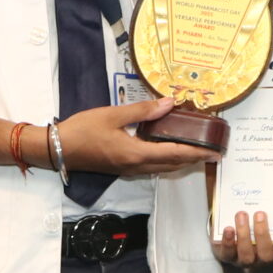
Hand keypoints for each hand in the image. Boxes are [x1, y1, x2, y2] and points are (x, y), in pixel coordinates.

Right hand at [57, 97, 222, 176]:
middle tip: (212, 152)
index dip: (197, 153)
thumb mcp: (113, 114)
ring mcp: (128, 169)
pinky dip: (166, 160)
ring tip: (196, 152)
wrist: (58, 149)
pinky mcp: (122, 168)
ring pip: (162, 168)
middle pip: (172, 165)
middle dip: (194, 159)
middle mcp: (135, 166)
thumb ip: (143, 110)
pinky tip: (168, 152)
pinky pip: (151, 166)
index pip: (175, 154)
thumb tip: (170, 103)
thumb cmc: (82, 131)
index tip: (214, 152)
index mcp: (136, 154)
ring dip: (181, 161)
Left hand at [214, 210, 272, 265]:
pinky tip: (228, 228)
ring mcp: (244, 260)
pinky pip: (227, 253)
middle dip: (262, 234)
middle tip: (260, 214)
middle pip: (266, 255)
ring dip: (244, 235)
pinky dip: (228, 241)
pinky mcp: (227, 257)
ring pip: (246, 255)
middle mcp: (262, 260)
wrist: (235, 235)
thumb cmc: (257, 226)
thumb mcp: (268, 222)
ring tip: (242, 215)